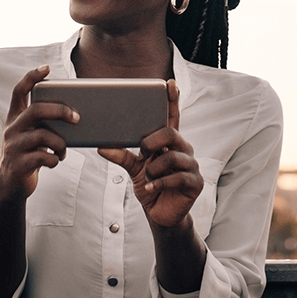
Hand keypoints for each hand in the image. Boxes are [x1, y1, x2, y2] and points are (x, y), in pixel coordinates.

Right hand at [0, 65, 79, 201]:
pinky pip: (43, 157)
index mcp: (15, 118)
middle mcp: (12, 129)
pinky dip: (55, 158)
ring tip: (64, 150)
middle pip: (36, 109)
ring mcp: (13, 147)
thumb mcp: (32, 134)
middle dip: (60, 110)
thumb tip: (75, 112)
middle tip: (77, 117)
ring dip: (61, 142)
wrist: (11, 185)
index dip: (31, 77)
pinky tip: (55, 160)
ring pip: (42, 135)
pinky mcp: (19, 165)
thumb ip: (44, 122)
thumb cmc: (28, 154)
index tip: (46, 68)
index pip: (19, 91)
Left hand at [98, 79, 203, 228]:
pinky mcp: (195, 182)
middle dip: (152, 141)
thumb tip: (101, 146)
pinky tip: (152, 188)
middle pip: (170, 133)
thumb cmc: (151, 186)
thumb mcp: (134, 168)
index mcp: (169, 142)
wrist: (160, 214)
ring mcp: (191, 165)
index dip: (172, 100)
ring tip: (149, 178)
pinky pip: (177, 177)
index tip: (169, 83)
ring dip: (155, 169)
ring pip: (172, 157)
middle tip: (142, 153)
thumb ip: (122, 155)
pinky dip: (160, 183)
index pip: (172, 116)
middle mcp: (183, 149)